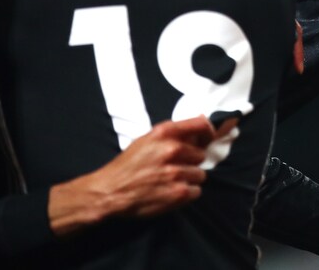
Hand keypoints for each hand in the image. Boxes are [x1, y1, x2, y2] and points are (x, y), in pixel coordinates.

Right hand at [48, 116, 218, 235]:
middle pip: (201, 154)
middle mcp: (172, 150)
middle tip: (174, 168)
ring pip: (200, 174)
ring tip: (171, 181)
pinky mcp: (178, 192)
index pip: (201, 125)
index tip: (208, 139)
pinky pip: (196, 191)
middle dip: (190, 162)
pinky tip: (171, 192)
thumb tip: (201, 126)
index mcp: (164, 133)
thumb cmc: (127, 165)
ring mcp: (176, 172)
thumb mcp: (147, 140)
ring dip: (189, 179)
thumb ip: (172, 134)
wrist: (110, 192)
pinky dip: (187, 193)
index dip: (208, 132)